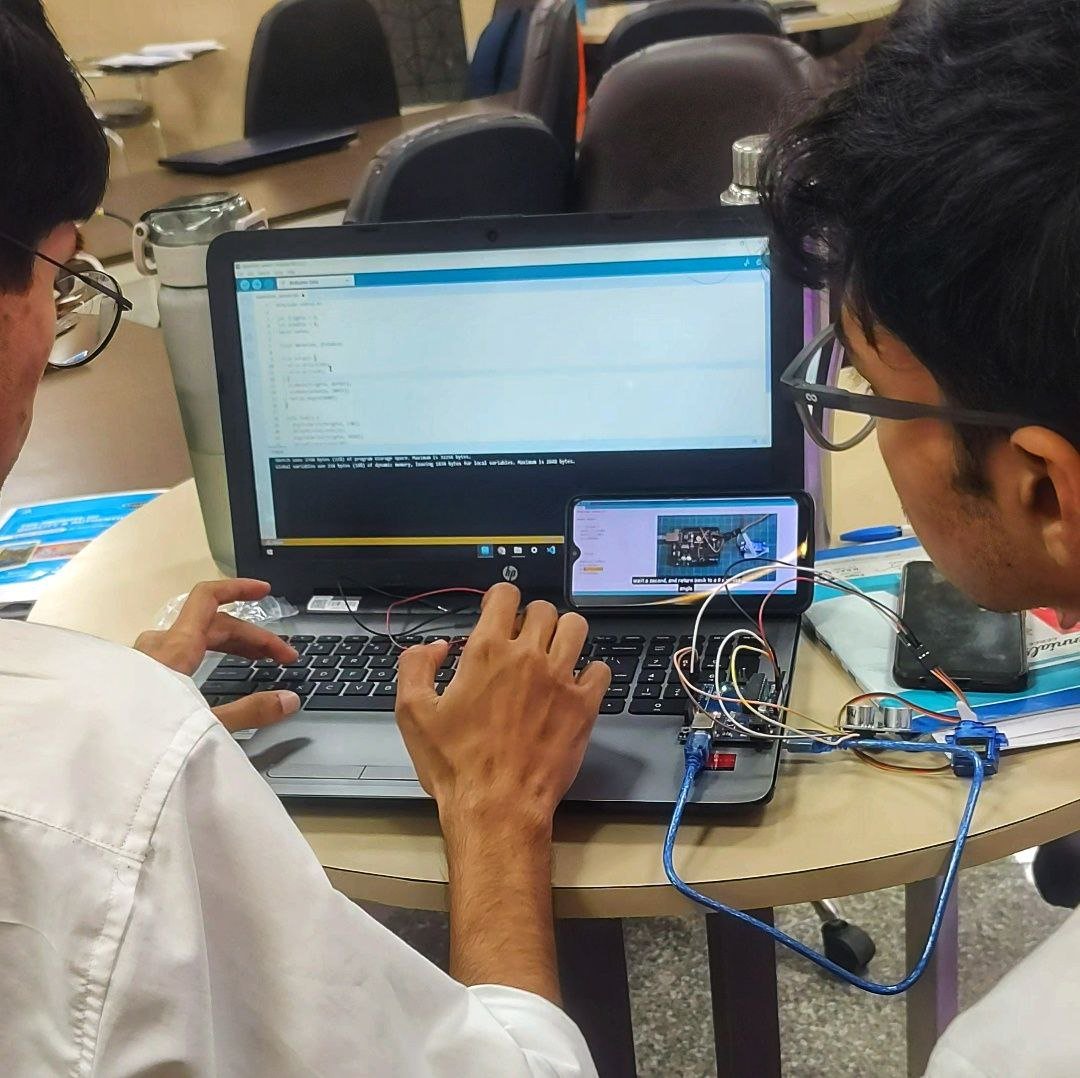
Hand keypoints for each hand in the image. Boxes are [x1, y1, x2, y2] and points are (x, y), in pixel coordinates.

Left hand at [135, 579, 300, 732]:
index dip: (239, 589)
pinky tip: (212, 675)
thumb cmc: (146, 736)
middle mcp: (156, 646)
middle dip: (250, 637)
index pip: (208, 598)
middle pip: (210, 625)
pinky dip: (204, 656)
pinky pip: (175, 654)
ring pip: (191, 639)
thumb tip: (289, 699)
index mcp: (175, 647)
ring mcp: (141, 661)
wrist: (95, 760)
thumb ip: (251, 711)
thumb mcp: (207, 725)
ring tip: (254, 661)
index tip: (265, 591)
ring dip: (228, 645)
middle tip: (280, 658)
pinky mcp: (134, 678)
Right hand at [396, 583, 610, 828]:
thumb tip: (433, 647)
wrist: (497, 806)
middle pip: (544, 609)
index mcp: (487, 651)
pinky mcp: (584, 706)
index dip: (501, 598)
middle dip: (532, 617)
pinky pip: (600, 670)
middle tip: (524, 639)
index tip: (498, 612)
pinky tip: (575, 684)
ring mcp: (560, 680)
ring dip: (564, 633)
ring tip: (554, 651)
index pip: (506, 595)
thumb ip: (415, 667)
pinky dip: (590, 672)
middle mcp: (528, 657)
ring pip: (576, 627)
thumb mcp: (412, 713)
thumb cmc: (455, 765)